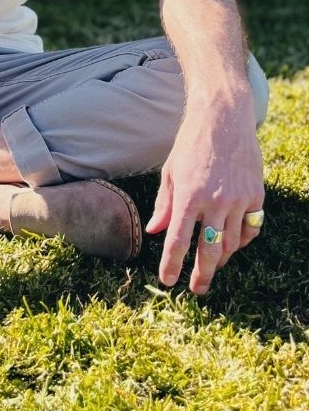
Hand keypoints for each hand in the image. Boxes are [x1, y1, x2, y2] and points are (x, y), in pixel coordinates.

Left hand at [146, 97, 263, 294]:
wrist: (223, 121)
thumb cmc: (191, 146)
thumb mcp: (170, 172)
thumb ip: (164, 204)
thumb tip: (154, 231)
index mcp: (188, 196)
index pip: (178, 240)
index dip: (172, 264)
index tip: (167, 281)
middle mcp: (215, 202)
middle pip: (210, 251)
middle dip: (202, 275)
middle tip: (196, 289)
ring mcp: (239, 200)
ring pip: (232, 243)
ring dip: (221, 259)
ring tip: (211, 266)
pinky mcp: (256, 197)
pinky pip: (250, 228)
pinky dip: (241, 240)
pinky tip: (231, 244)